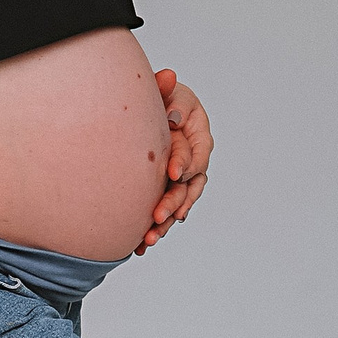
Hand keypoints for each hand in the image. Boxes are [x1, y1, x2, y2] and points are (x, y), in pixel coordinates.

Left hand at [136, 68, 212, 251]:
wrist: (143, 111)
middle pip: (189, 187)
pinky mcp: (165, 190)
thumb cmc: (163, 96)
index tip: (173, 174)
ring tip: (148, 239)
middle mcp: (193, 161)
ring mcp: (180, 178)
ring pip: (177, 205)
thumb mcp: (169, 91)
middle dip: (174, 202)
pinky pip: (163, 212)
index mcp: (199, 137)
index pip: (198, 155)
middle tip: (159, 216)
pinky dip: (152, 228)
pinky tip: (139, 246)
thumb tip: (171, 93)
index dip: (187, 164)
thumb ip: (171, 94)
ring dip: (165, 224)